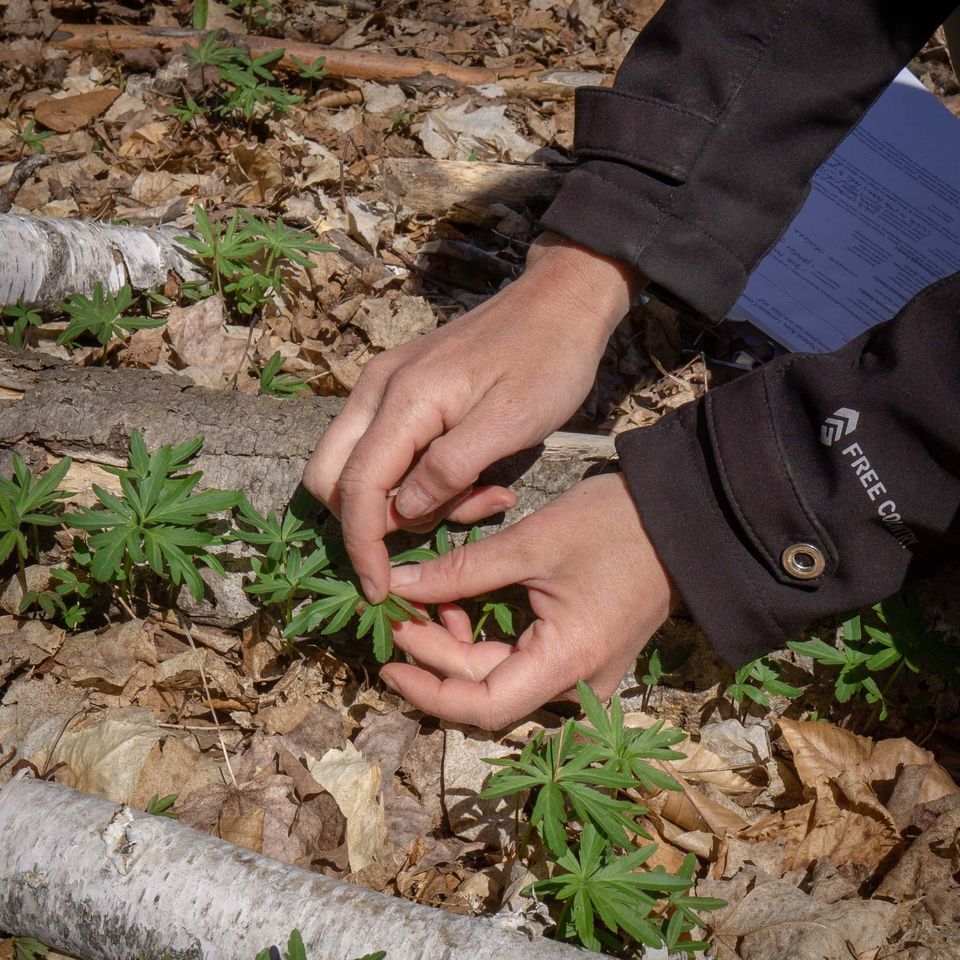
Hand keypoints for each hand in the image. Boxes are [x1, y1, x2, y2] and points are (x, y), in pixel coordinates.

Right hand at [302, 235, 643, 602]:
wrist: (559, 302)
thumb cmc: (546, 360)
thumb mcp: (510, 422)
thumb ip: (449, 469)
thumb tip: (401, 511)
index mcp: (402, 399)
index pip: (354, 487)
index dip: (362, 545)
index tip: (380, 590)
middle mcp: (377, 390)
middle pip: (330, 477)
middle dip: (368, 523)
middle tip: (433, 533)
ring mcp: (385, 387)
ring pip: (357, 467)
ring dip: (405, 501)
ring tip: (481, 495)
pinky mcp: (402, 390)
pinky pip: (386, 449)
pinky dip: (416, 478)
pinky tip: (474, 475)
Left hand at [379, 473, 675, 728]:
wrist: (680, 520)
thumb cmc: (614, 525)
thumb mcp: (530, 543)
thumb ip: (461, 571)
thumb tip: (399, 585)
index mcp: (568, 660)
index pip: (484, 706)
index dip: (430, 690)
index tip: (389, 662)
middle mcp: (579, 682)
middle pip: (489, 691)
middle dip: (436, 658)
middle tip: (396, 617)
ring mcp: (585, 674)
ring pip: (503, 679)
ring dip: (458, 650)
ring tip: (426, 605)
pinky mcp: (584, 657)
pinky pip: (523, 665)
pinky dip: (487, 642)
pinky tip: (460, 609)